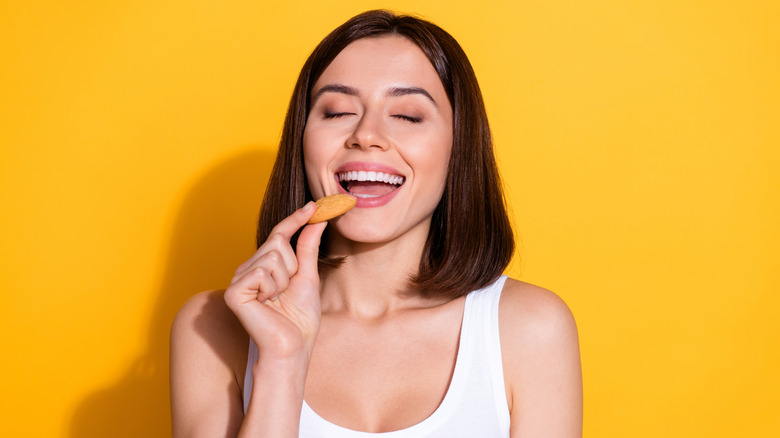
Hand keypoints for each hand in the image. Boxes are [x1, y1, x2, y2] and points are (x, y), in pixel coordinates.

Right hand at [224, 202, 326, 360]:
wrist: (293, 346)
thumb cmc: (300, 319)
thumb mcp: (308, 277)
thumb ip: (308, 248)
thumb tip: (317, 220)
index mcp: (264, 266)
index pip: (279, 234)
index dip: (296, 219)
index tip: (315, 205)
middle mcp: (248, 269)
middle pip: (277, 242)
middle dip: (293, 265)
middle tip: (289, 290)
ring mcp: (238, 279)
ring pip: (271, 256)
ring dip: (283, 279)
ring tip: (278, 300)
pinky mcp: (233, 291)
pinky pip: (261, 271)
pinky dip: (272, 288)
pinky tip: (267, 304)